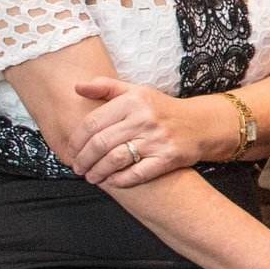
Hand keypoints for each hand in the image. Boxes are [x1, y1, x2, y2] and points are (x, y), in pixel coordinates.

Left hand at [66, 76, 223, 185]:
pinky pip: (137, 174)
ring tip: (91, 177)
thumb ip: (106, 87)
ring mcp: (157, 139)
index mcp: (133, 101)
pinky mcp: (168, 158)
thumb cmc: (161, 109)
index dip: (76, 140)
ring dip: (98, 172)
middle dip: (84, 159)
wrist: (199, 125)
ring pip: (115, 160)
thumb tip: (76, 86)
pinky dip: (120, 180)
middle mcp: (144, 118)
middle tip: (78, 168)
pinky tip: (112, 181)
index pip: (93, 122)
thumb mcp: (136, 92)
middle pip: (101, 143)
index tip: (70, 151)